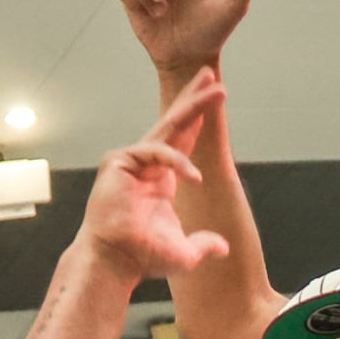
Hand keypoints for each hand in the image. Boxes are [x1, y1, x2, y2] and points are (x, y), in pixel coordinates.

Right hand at [77, 72, 229, 286]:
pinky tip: (193, 175)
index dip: (196, 122)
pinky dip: (176, 161)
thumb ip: (204, 246)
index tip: (211, 101)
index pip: (181, 142)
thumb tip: (224, 248)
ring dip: (194, 107)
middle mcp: (145, 165)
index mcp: (159, 179)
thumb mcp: (184, 253)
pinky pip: (155, 152)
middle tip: (212, 77)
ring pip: (167, 127)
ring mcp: (130, 161)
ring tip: (218, 93)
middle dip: (193, 100)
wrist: (116, 261)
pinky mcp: (118, 162)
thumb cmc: (142, 258)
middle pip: (173, 124)